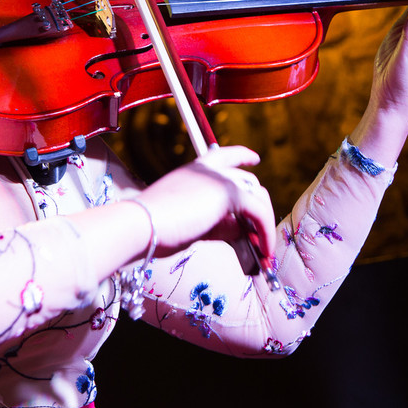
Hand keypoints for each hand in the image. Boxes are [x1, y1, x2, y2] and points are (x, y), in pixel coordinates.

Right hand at [135, 144, 276, 265]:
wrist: (141, 225)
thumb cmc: (156, 229)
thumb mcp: (191, 222)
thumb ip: (217, 223)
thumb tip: (243, 232)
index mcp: (193, 172)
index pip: (223, 156)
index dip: (242, 155)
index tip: (254, 158)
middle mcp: (208, 170)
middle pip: (249, 182)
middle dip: (259, 210)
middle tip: (259, 239)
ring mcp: (219, 179)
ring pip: (258, 198)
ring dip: (265, 226)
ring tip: (263, 252)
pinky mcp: (229, 193)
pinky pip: (260, 213)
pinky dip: (265, 233)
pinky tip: (262, 251)